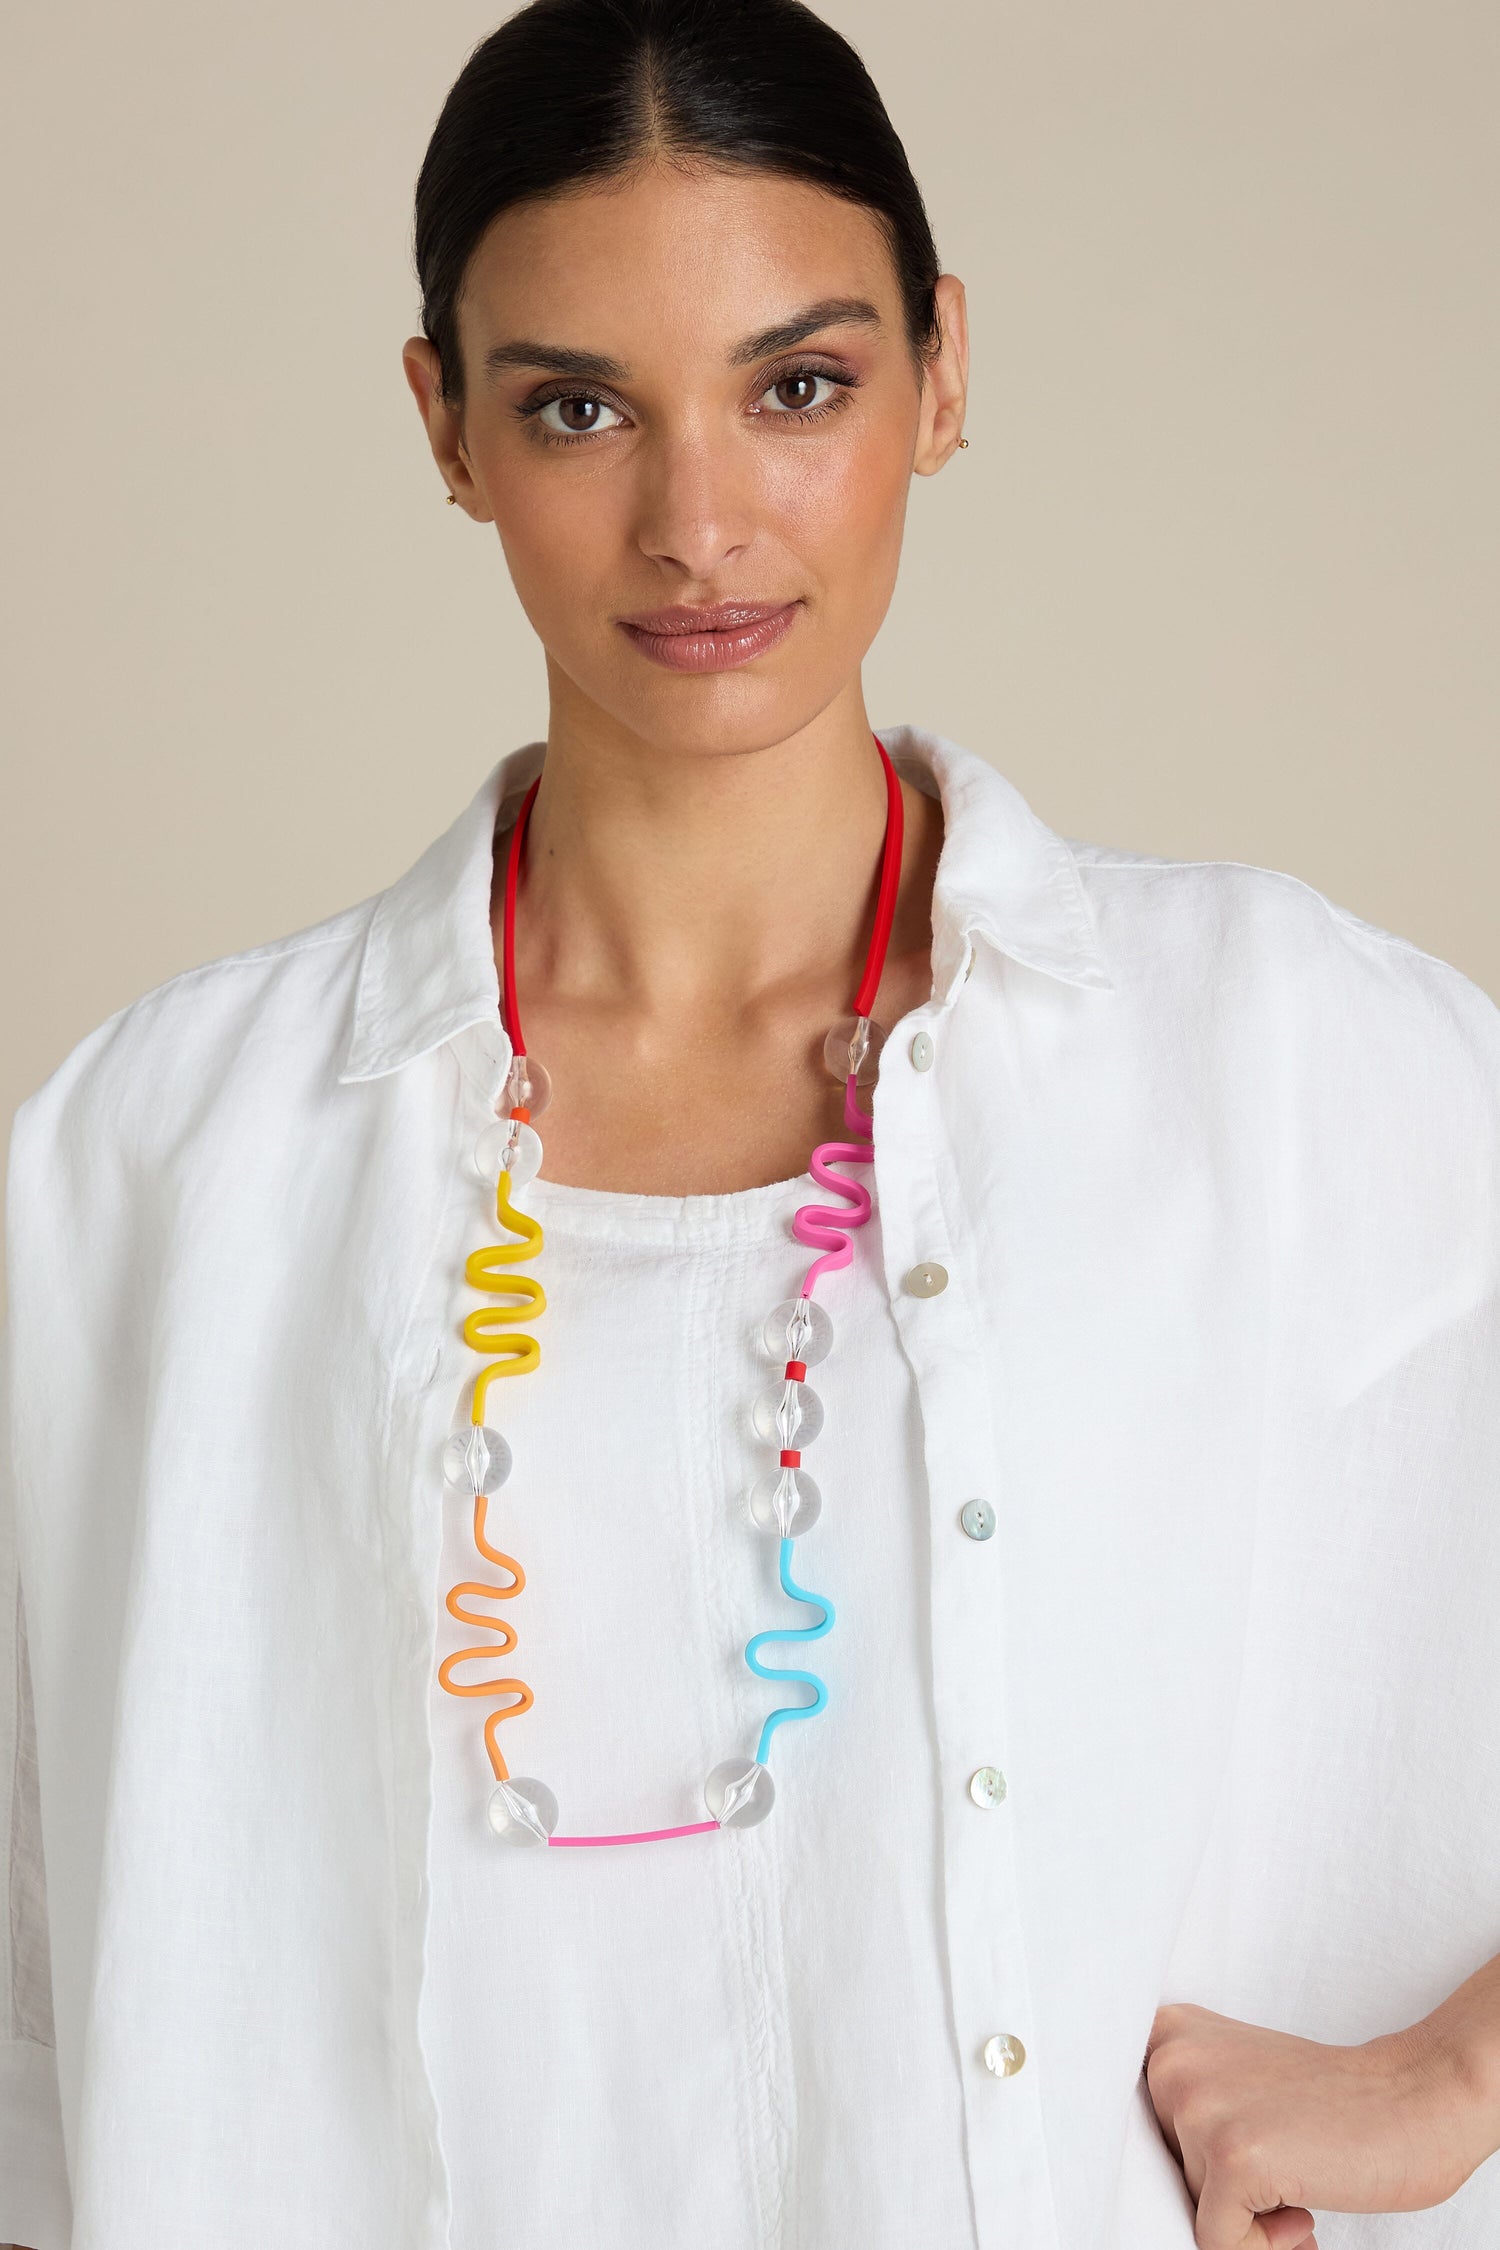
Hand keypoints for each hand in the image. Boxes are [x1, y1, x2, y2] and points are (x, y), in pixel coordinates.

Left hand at [1143, 2000, 1488, 2249]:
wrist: (1414, 2098)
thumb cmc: (1332, 2100)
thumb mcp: (1236, 2077)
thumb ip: (1187, 2107)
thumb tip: (1142, 2187)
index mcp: (1168, 2035)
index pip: (1134, 2130)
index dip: (1184, 2164)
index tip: (1239, 2165)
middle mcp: (1172, 2063)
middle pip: (1161, 2170)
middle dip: (1217, 2193)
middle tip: (1276, 2189)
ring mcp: (1199, 2109)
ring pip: (1188, 2206)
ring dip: (1244, 2220)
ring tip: (1295, 2195)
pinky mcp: (1232, 2159)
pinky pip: (1217, 2242)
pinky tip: (1304, 2218)